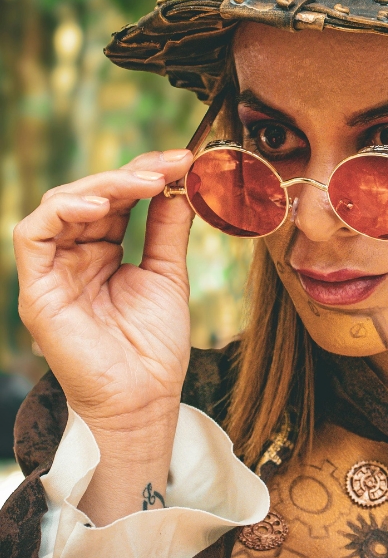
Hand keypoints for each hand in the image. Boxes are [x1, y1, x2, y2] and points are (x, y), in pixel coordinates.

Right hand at [14, 149, 194, 456]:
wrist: (145, 397)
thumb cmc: (154, 346)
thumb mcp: (168, 275)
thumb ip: (167, 230)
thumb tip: (179, 184)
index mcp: (103, 252)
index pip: (116, 199)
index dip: (145, 174)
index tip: (184, 160)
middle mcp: (73, 256)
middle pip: (90, 195)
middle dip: (131, 173)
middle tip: (172, 163)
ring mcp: (53, 272)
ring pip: (62, 205)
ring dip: (104, 185)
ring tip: (146, 181)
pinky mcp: (36, 288)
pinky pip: (34, 235)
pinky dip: (65, 209)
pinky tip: (102, 202)